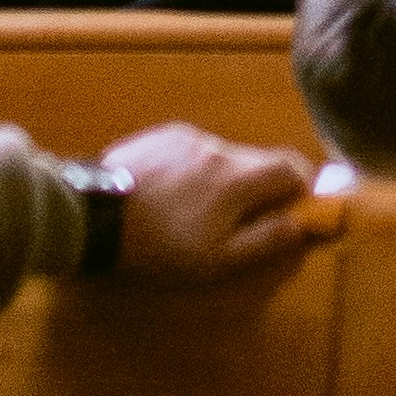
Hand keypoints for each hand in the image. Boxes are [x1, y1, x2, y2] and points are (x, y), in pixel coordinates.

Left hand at [96, 123, 317, 278]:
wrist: (91, 215)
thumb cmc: (158, 246)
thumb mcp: (215, 260)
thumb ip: (264, 240)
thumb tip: (302, 226)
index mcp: (238, 178)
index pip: (292, 167)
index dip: (304, 187)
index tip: (300, 209)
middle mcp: (219, 148)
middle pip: (259, 160)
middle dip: (264, 188)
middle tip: (248, 219)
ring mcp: (188, 137)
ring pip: (226, 156)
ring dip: (228, 180)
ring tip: (200, 212)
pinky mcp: (161, 135)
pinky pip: (195, 150)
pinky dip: (198, 170)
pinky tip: (173, 194)